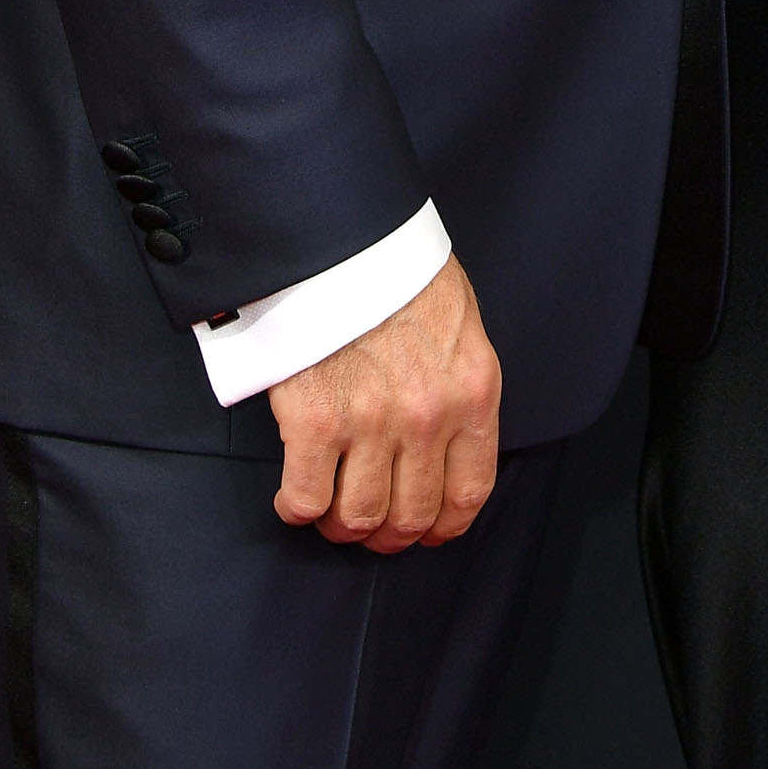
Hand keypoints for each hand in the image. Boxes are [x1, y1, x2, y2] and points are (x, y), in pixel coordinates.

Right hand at [268, 254, 500, 550]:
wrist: (342, 236)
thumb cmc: (399, 270)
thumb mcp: (459, 322)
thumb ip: (458, 383)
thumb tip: (448, 437)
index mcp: (473, 391)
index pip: (469, 490)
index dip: (444, 524)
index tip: (427, 531)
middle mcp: (428, 417)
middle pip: (411, 514)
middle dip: (389, 533)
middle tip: (369, 526)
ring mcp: (371, 422)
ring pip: (360, 517)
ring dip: (342, 526)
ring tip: (330, 512)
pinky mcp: (315, 422)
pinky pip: (307, 499)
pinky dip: (297, 509)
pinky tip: (295, 497)